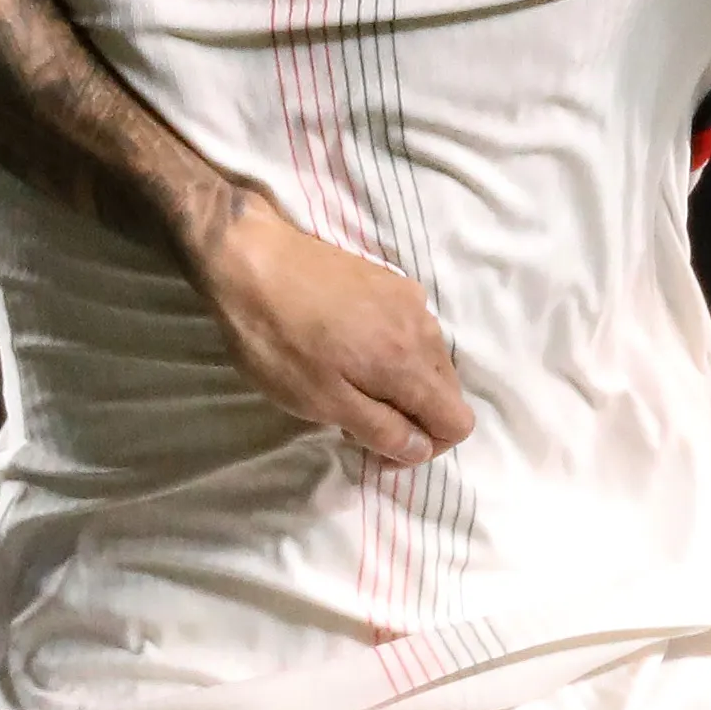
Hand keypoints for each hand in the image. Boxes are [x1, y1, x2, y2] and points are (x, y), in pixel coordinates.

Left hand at [188, 194, 472, 468]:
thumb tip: (421, 450)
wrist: (252, 260)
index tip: (382, 448)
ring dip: (403, 384)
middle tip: (359, 420)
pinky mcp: (389, 280)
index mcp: (412, 364)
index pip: (458, 422)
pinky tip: (350, 348)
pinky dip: (393, 350)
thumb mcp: (323, 402)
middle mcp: (424, 328)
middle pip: (447, 391)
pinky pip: (411, 330)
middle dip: (414, 416)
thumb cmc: (280, 341)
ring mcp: (409, 298)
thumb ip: (381, 430)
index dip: (427, 447)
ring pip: (430, 360)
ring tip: (351, 384)